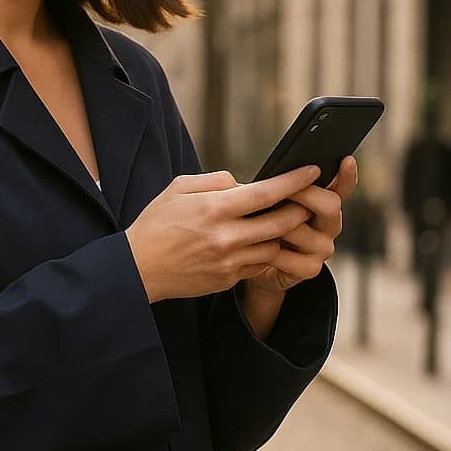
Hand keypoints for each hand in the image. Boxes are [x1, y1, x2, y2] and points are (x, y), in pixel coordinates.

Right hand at [124, 165, 328, 303]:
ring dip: (282, 233)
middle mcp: (225, 237)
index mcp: (213, 209)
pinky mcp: (227, 280)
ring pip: (274, 246)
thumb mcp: (178, 188)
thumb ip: (215, 181)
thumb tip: (245, 184)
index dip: (294, 181)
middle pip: (281, 222)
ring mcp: (228, 262)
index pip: (265, 193)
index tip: (313, 170)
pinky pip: (258, 264)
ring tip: (282, 221)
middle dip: (300, 208)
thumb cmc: (157, 223)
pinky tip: (256, 242)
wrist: (138, 269)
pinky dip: (263, 252)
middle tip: (307, 199)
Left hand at [241, 156, 357, 296]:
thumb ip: (267, 187)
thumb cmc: (260, 223)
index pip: (342, 186)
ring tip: (257, 225)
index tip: (346, 159)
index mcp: (322, 202)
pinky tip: (260, 250)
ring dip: (277, 226)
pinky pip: (291, 258)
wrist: (253, 262)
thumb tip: (241, 176)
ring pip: (302, 229)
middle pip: (330, 204)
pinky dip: (271, 253)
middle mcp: (329, 224)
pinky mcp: (311, 268)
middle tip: (282, 191)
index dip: (347, 175)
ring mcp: (323, 247)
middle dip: (305, 194)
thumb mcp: (262, 202)